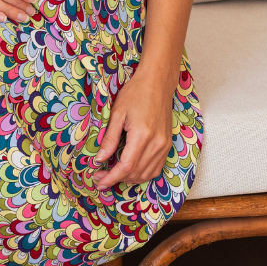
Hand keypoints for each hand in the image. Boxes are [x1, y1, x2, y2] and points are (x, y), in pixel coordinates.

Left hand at [92, 67, 174, 190]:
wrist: (158, 83)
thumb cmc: (135, 94)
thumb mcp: (117, 113)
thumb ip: (109, 138)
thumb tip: (99, 159)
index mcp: (143, 135)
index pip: (126, 167)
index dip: (111, 177)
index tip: (98, 182)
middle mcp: (157, 144)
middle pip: (136, 173)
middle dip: (117, 179)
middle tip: (100, 177)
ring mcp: (165, 145)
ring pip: (147, 174)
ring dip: (130, 179)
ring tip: (113, 175)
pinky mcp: (167, 145)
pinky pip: (156, 168)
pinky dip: (142, 174)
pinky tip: (130, 170)